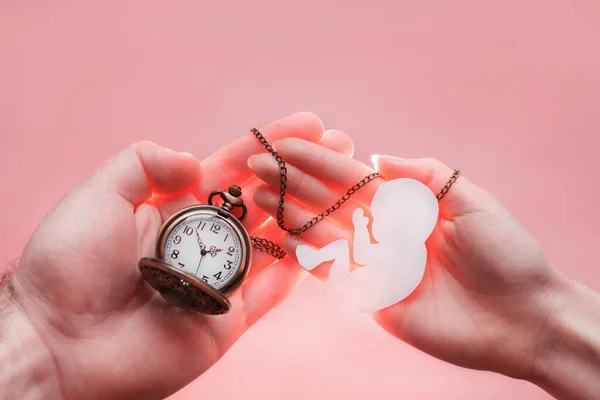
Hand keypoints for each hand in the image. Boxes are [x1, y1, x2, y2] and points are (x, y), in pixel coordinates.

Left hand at [1, 113, 353, 399]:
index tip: (310, 124)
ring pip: (275, 244)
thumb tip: (197, 161)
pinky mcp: (227, 321)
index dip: (272, 144)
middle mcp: (202, 240)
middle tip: (343, 149)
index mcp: (175, 207)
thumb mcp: (98, 195)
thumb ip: (144, 164)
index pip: (234, 168)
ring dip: (310, 215)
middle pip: (264, 202)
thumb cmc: (67, 264)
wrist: (55, 341)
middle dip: (304, 175)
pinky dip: (300, 270)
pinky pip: (271, 293)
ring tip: (346, 189)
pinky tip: (327, 242)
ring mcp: (219, 281)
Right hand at [248, 141, 561, 378]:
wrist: (521, 317)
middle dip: (293, 184)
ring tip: (258, 198)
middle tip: (256, 167)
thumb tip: (375, 156)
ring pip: (326, 235)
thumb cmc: (504, 252)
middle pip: (331, 203)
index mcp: (406, 204)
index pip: (352, 178)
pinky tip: (283, 237)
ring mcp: (377, 264)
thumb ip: (423, 177)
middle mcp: (386, 230)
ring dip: (291, 216)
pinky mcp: (374, 298)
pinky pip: (336, 275)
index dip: (318, 161)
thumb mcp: (469, 201)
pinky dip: (308, 257)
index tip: (285, 146)